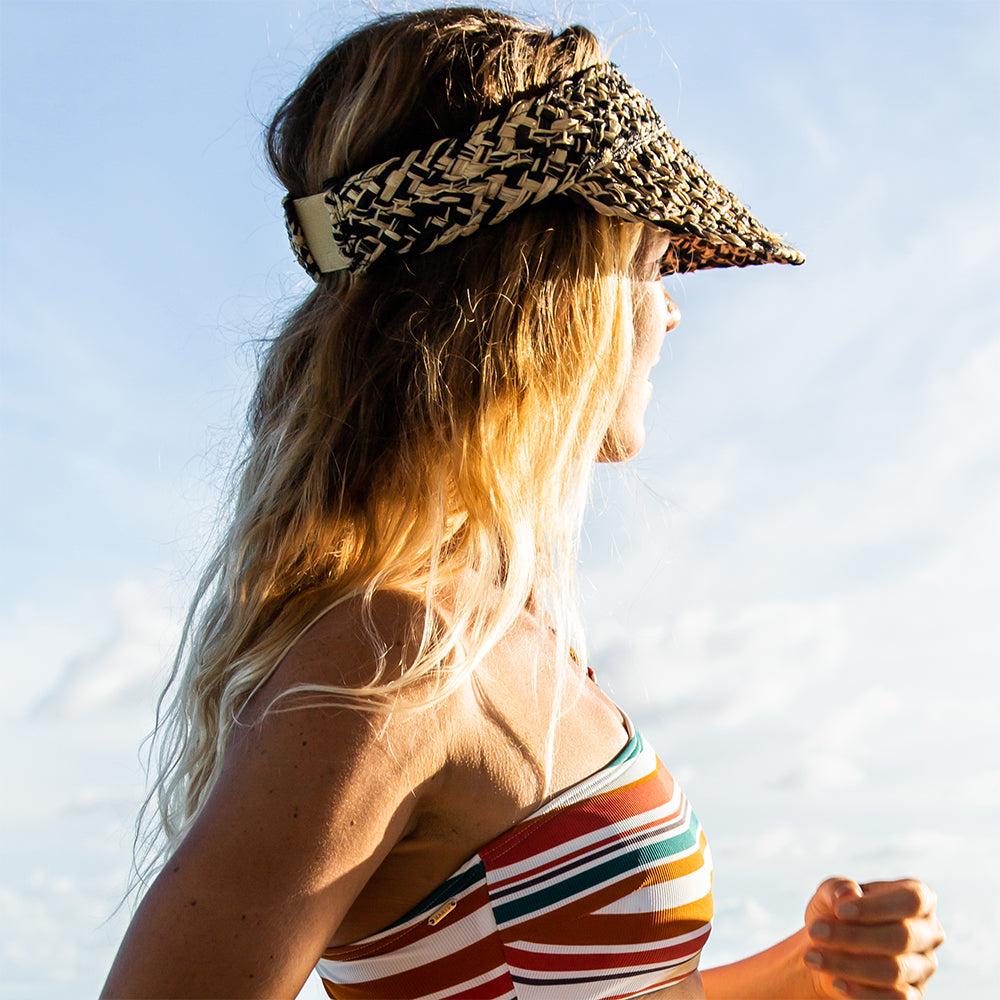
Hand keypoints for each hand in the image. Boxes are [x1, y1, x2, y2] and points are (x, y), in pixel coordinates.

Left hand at [802, 878, 943, 998]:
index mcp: (919, 897)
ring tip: (812, 957)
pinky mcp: (914, 995)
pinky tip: (835, 982)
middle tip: (814, 931)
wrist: (830, 948)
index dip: (878, 907)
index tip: (839, 910)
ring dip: (849, 965)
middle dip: (854, 936)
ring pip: (895, 970)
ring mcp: (924, 967)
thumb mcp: (829, 894)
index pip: (912, 900)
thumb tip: (849, 893)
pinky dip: (862, 992)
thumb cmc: (836, 912)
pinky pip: (896, 999)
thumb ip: (837, 888)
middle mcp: (929, 933)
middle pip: (902, 937)